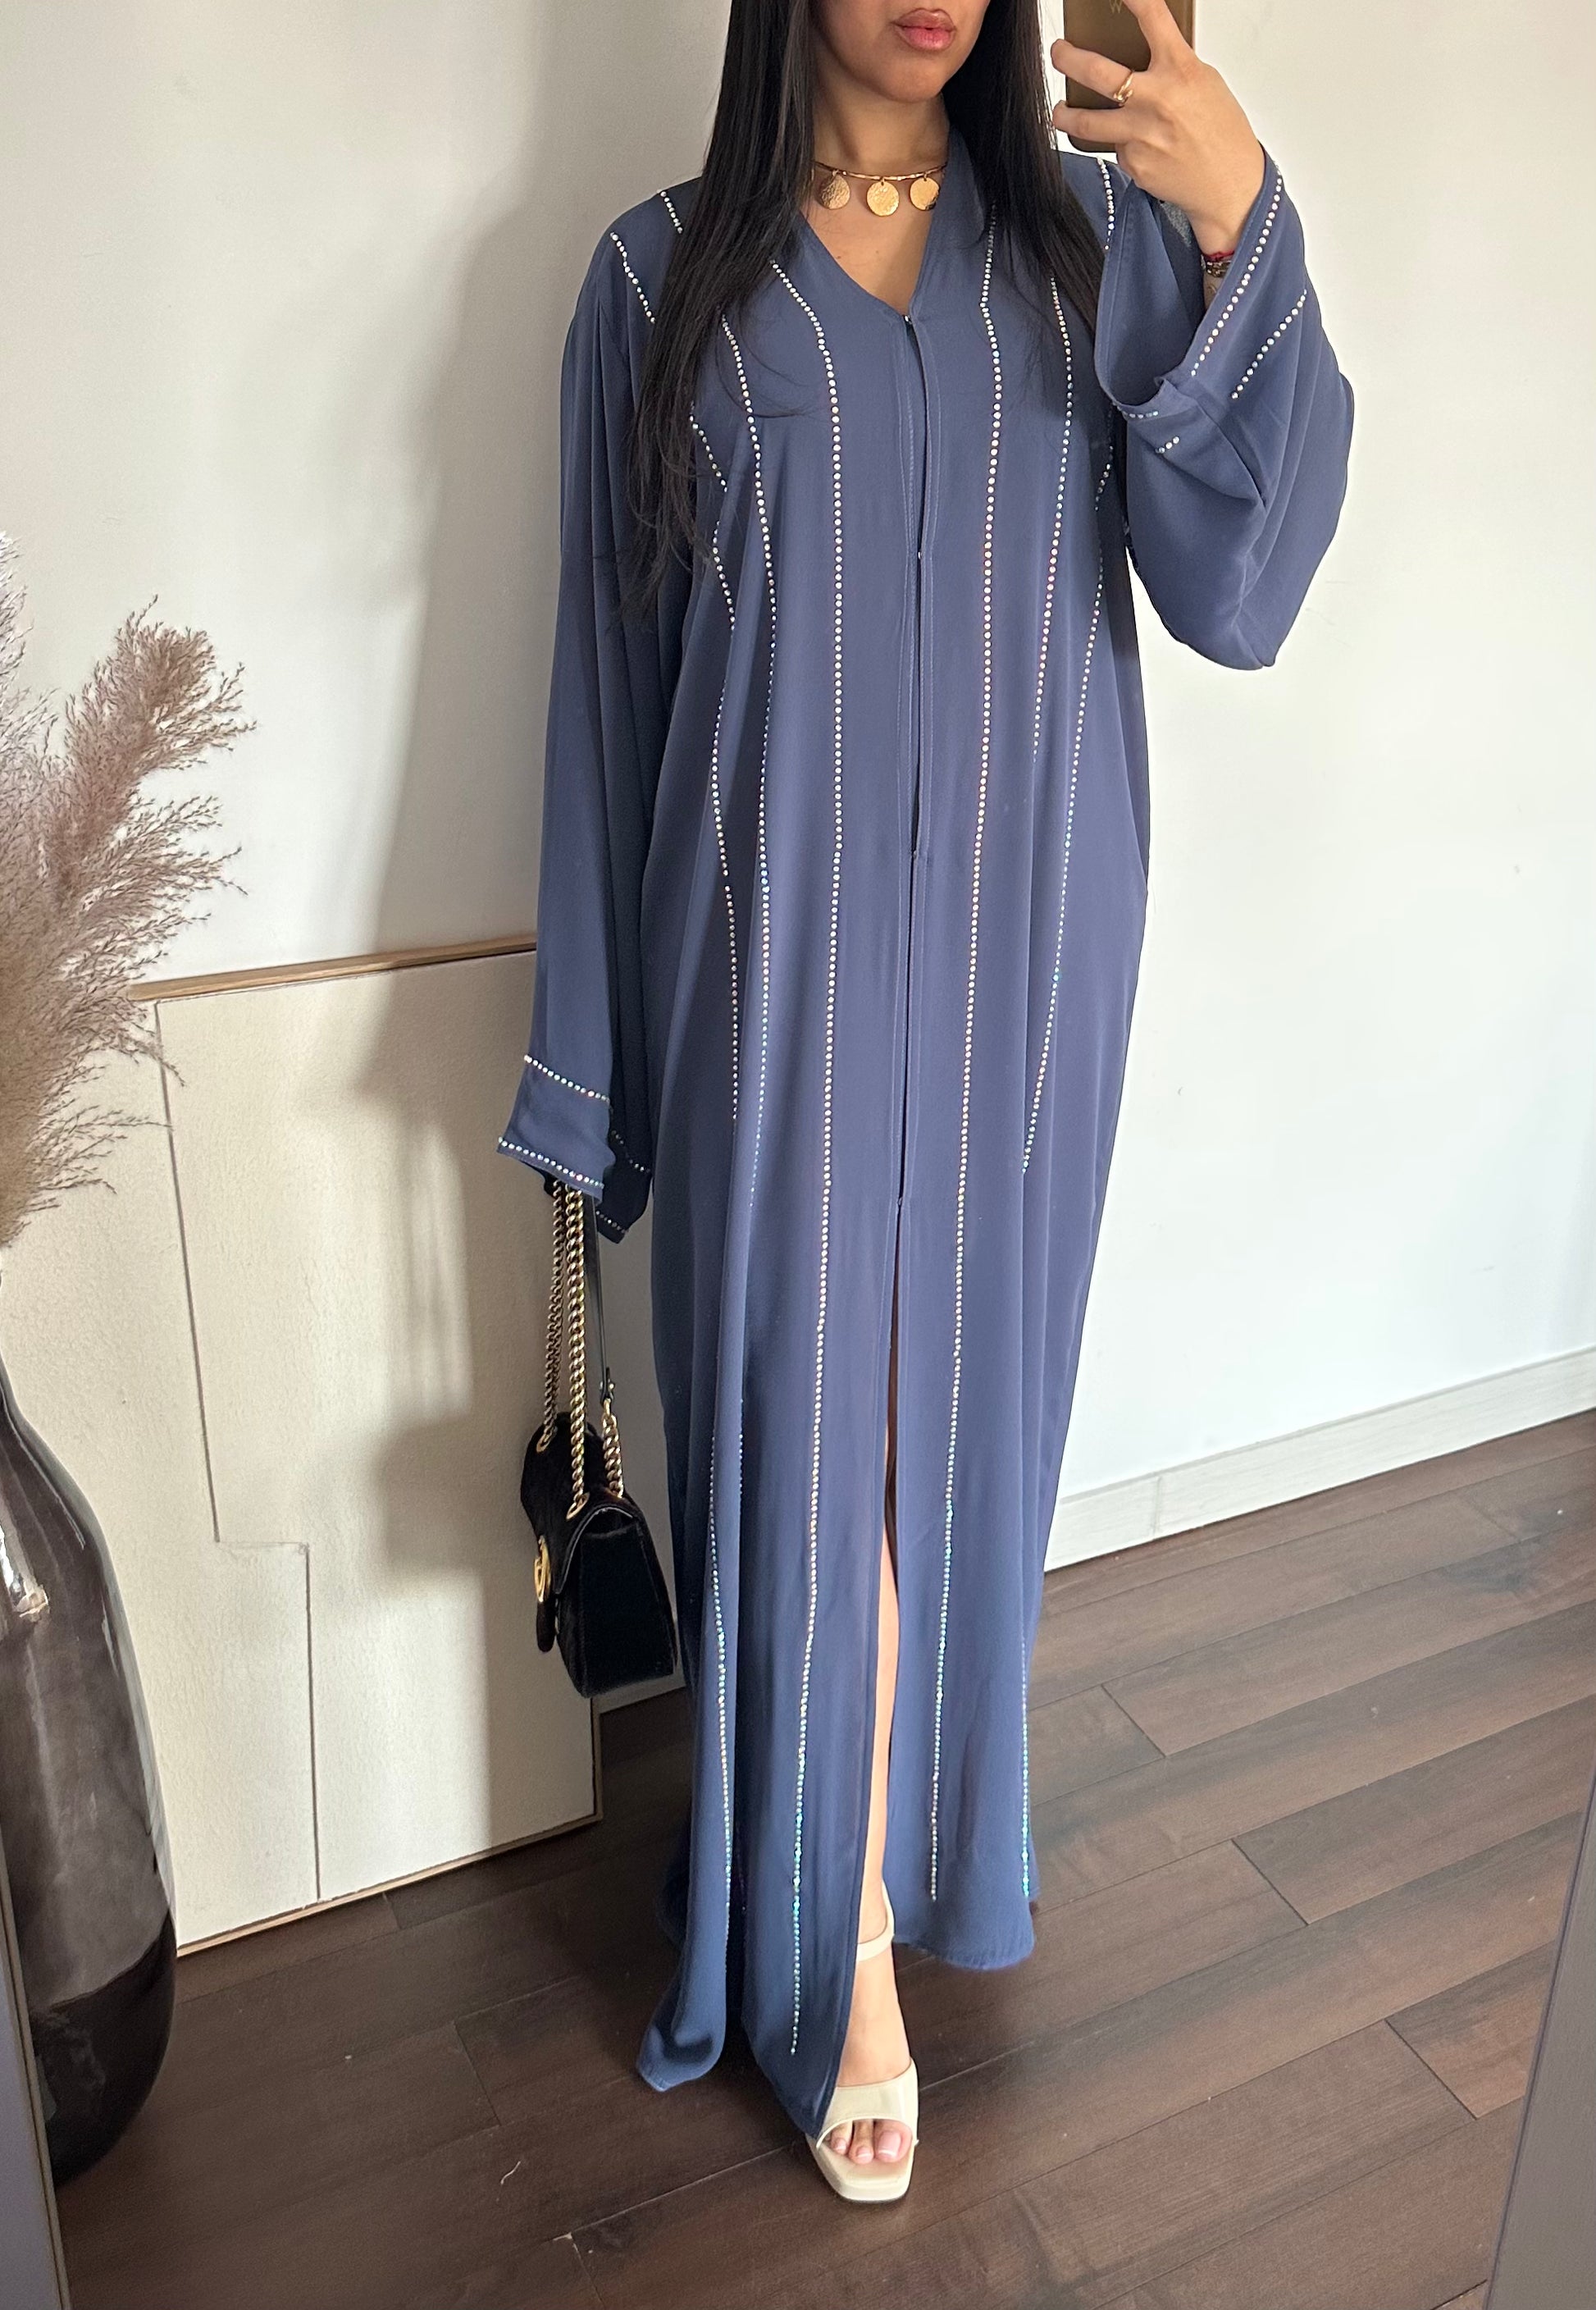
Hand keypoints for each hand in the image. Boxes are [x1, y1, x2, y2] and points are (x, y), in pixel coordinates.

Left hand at [1051, 0, 1265, 255]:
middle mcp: (1156, 100)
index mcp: (1180, 70)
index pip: (1152, 18)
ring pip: (1086, 122)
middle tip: (1058, 53)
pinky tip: (1138, 147)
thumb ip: (1173, 66)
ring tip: (1060, 110)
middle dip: (1068, 58)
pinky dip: (1120, 144)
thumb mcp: (1205, 82)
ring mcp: (1141, 135)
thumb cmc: (1222, 132)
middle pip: (1097, 72)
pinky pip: (1115, 148)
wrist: (1229, 185)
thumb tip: (1143, 54)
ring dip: (1065, 115)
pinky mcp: (1133, 164)